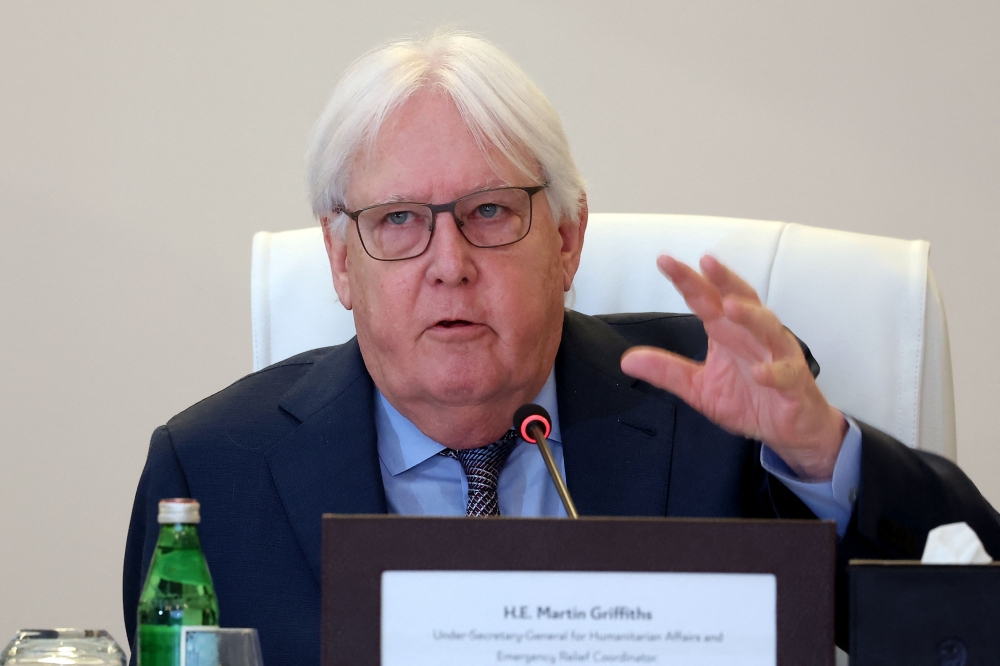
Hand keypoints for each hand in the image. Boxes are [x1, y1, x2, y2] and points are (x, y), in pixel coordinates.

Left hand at [620, 255, 847, 480]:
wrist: (788, 428)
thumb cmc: (747, 399)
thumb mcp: (698, 387)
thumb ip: (667, 372)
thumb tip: (627, 361)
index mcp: (728, 332)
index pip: (706, 300)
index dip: (687, 281)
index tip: (665, 261)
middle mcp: (753, 336)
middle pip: (741, 299)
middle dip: (724, 280)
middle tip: (706, 262)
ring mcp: (777, 356)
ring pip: (768, 328)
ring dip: (751, 316)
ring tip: (731, 307)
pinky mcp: (794, 382)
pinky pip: (785, 373)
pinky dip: (773, 371)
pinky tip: (759, 373)